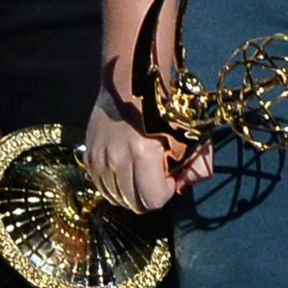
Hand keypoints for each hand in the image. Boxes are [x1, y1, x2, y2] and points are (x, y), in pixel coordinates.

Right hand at [83, 83, 211, 214]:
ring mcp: (99, 159)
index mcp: (143, 155)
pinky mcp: (88, 157)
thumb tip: (183, 188)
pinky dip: (114, 185)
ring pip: (116, 198)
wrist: (131, 84)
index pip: (152, 200)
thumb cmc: (166, 108)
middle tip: (156, 175)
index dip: (166, 192)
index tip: (169, 175)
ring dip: (131, 191)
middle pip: (134, 204)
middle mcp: (116, 160)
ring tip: (140, 170)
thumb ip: (198, 168)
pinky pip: (102, 187)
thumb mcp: (193, 136)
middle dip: (149, 195)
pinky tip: (125, 168)